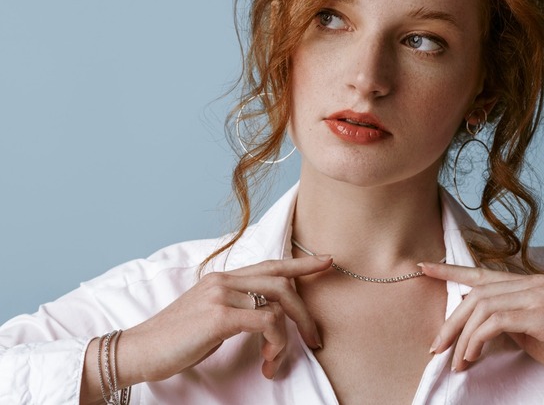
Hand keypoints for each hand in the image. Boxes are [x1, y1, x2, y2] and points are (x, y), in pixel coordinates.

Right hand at [119, 255, 330, 382]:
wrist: (138, 351)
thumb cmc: (174, 341)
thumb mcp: (209, 319)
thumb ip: (236, 310)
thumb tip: (266, 319)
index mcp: (223, 279)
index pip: (270, 264)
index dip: (302, 262)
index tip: (327, 261)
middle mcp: (224, 280)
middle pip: (283, 282)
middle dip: (306, 311)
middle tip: (315, 338)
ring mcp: (221, 295)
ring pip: (278, 303)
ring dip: (288, 335)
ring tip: (276, 360)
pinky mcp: (219, 315)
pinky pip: (267, 321)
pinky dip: (276, 342)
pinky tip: (268, 359)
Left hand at [421, 262, 543, 386]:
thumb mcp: (532, 332)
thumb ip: (506, 321)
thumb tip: (476, 326)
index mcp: (529, 282)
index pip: (482, 272)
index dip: (450, 270)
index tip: (423, 266)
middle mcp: (532, 281)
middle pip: (475, 293)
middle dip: (450, 322)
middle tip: (435, 348)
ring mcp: (538, 293)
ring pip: (481, 307)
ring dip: (463, 338)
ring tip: (456, 362)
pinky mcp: (542, 312)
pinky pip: (495, 321)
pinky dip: (478, 340)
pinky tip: (473, 357)